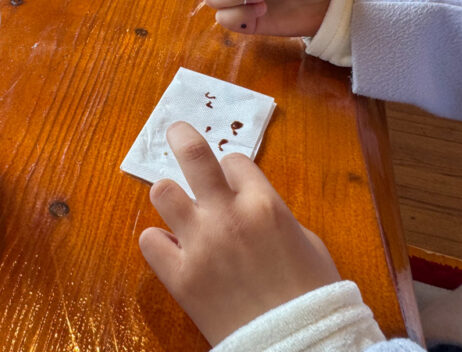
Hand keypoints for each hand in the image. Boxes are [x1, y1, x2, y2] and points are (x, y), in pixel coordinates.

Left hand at [138, 122, 340, 344]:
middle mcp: (228, 216)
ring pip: (162, 192)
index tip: (231, 178)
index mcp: (265, 204)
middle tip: (176, 132)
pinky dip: (159, 243)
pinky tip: (173, 250)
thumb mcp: (307, 243)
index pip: (234, 160)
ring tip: (178, 208)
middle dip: (182, 137)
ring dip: (170, 196)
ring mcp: (199, 244)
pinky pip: (149, 241)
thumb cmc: (312, 296)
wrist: (299, 347)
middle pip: (193, 155)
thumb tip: (251, 204)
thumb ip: (273, 214)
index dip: (232, 169)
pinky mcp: (179, 276)